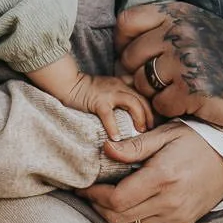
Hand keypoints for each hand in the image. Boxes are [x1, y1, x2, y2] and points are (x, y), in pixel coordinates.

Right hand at [26, 54, 154, 141]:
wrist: (68, 83)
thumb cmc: (87, 90)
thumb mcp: (108, 88)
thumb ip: (120, 96)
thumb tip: (130, 114)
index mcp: (123, 83)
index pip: (144, 93)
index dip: (152, 107)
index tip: (154, 121)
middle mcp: (119, 86)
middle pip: (142, 99)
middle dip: (150, 115)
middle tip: (150, 129)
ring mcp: (109, 93)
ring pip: (133, 103)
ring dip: (139, 118)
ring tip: (140, 132)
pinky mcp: (98, 101)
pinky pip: (109, 115)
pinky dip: (113, 127)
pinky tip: (116, 139)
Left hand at [83, 122, 222, 222]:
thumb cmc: (197, 139)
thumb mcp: (165, 134)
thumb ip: (134, 145)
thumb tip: (105, 148)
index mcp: (162, 178)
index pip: (116, 199)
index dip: (95, 195)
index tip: (84, 186)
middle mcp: (170, 202)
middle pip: (119, 217)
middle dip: (99, 206)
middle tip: (89, 192)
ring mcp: (178, 215)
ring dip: (115, 213)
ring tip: (106, 196)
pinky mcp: (184, 221)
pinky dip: (134, 217)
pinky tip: (130, 201)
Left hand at [117, 1, 222, 128]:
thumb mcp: (196, 26)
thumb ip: (163, 28)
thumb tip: (121, 47)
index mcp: (177, 14)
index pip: (126, 22)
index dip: (122, 43)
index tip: (132, 57)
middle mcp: (179, 32)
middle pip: (130, 57)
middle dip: (136, 74)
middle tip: (157, 83)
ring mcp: (185, 60)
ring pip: (141, 82)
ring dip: (154, 93)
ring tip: (176, 91)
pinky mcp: (191, 89)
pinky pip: (160, 104)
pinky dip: (171, 108)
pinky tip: (188, 103)